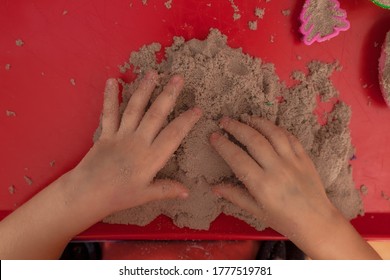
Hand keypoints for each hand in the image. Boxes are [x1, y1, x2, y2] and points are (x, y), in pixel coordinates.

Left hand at [72, 71, 201, 215]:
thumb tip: (188, 191)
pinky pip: (109, 112)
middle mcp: (138, 141)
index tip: (197, 109)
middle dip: (169, 95)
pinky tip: (113, 81)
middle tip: (178, 78)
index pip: (174, 135)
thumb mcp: (145, 195)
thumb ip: (166, 189)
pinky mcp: (106, 133)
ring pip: (135, 108)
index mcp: (151, 157)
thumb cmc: (119, 196)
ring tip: (153, 73)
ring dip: (145, 89)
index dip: (187, 121)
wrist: (88, 193)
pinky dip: (111, 97)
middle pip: (156, 114)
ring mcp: (121, 135)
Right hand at [209, 115, 380, 258]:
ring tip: (244, 117)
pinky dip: (276, 128)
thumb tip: (214, 187)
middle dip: (236, 127)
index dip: (223, 145)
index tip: (213, 136)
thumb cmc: (284, 220)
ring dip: (256, 122)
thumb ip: (235, 196)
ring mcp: (292, 161)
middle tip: (224, 121)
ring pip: (272, 133)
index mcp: (262, 185)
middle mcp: (276, 169)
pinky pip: (289, 137)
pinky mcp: (304, 157)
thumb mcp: (256, 211)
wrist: (317, 222)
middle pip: (253, 140)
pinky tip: (267, 126)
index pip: (237, 158)